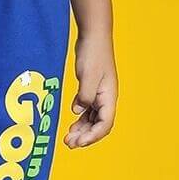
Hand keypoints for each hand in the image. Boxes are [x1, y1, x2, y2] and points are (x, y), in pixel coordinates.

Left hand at [64, 31, 116, 147]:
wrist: (93, 36)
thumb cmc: (93, 53)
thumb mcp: (88, 76)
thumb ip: (84, 96)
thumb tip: (78, 111)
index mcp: (109, 96)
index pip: (105, 123)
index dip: (93, 136)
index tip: (79, 142)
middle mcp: (107, 98)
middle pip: (99, 125)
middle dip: (86, 136)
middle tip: (69, 144)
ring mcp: (100, 94)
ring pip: (93, 119)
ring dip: (82, 129)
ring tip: (68, 137)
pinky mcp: (92, 89)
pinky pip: (88, 110)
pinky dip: (80, 119)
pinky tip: (72, 122)